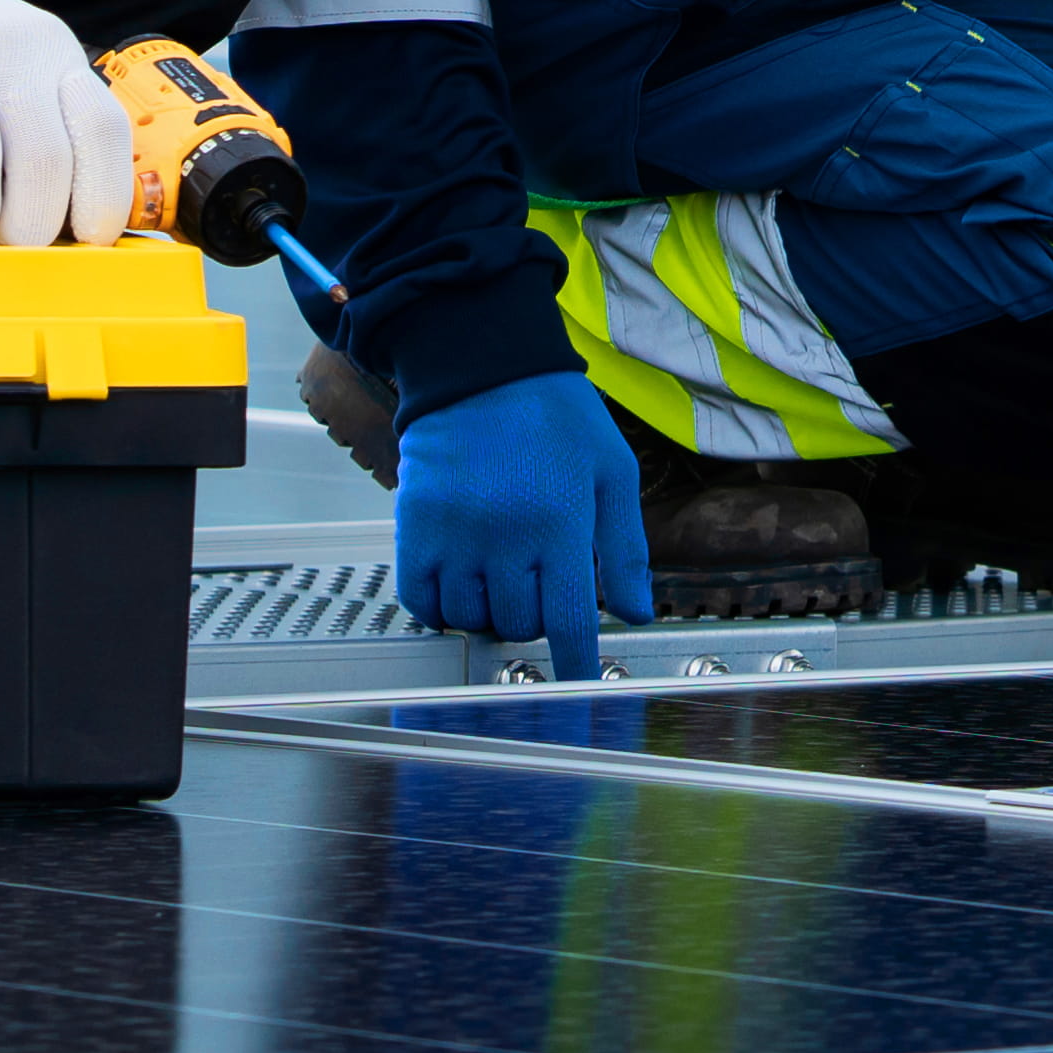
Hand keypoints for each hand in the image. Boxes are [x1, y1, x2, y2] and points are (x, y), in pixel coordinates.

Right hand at [0, 0, 132, 246]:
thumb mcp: (23, 61)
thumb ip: (50, 121)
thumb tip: (70, 225)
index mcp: (52, 53)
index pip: (100, 128)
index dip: (103, 194)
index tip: (88, 237)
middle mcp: (6, 51)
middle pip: (42, 156)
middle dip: (32, 225)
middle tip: (11, 245)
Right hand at [389, 369, 651, 677]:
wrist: (483, 365)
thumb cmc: (556, 416)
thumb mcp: (612, 471)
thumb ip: (624, 548)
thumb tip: (636, 613)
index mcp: (562, 522)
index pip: (571, 621)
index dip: (575, 665)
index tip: (576, 687)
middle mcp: (507, 534)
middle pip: (520, 625)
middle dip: (536, 620)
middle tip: (539, 584)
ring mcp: (456, 533)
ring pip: (471, 618)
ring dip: (490, 612)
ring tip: (501, 575)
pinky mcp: (416, 526)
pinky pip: (421, 600)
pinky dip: (441, 606)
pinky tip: (461, 581)